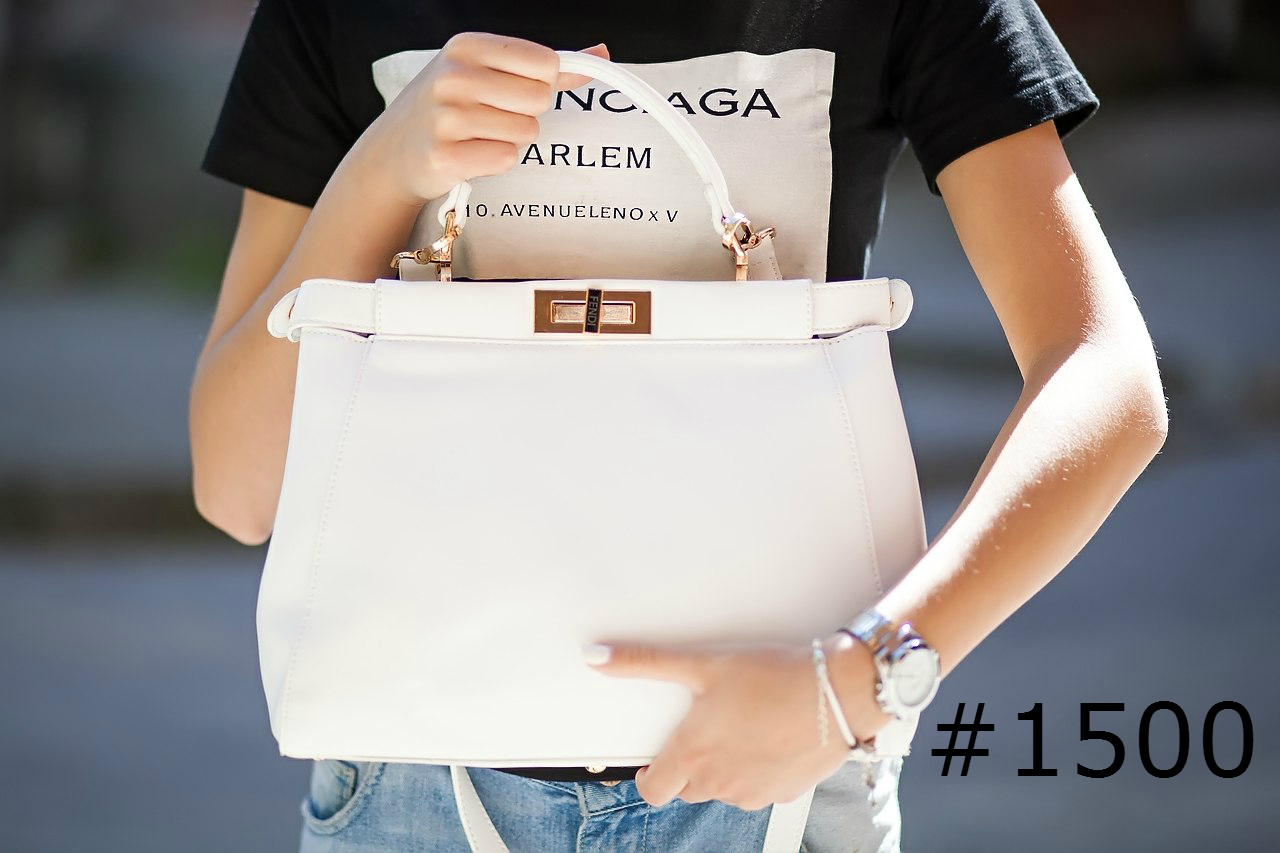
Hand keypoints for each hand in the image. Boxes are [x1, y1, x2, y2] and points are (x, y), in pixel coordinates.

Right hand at [367, 33, 609, 204]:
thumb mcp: (486, 72)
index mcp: (467, 47)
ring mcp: (447, 117)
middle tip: (493, 116)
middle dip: (526, 114)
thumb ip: (544, 65)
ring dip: (511, 140)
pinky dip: (495, 162)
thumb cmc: (448, 108)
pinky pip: (506, 158)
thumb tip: (599, 53)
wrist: (394, 152)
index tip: (516, 90)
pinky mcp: (446, 155)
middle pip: (540, 99)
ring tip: (478, 135)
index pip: (545, 63)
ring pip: (527, 132)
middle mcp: (454, 77)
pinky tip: (470, 154)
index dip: (541, 83)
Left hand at [584, 635, 893, 810]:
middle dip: (687, 765)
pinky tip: (768, 739)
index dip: (647, 775)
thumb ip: (645, 662)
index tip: (653, 758)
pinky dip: (757, 771)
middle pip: (686, 789)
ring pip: (722, 791)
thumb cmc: (773, 676)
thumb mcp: (701, 663)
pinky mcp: (783, 793)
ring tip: (741, 727)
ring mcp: (752, 793)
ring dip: (723, 769)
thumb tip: (599, 657)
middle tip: (704, 729)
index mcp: (691, 756)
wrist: (837, 692)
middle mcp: (718, 783)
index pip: (651, 791)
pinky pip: (758, 790)